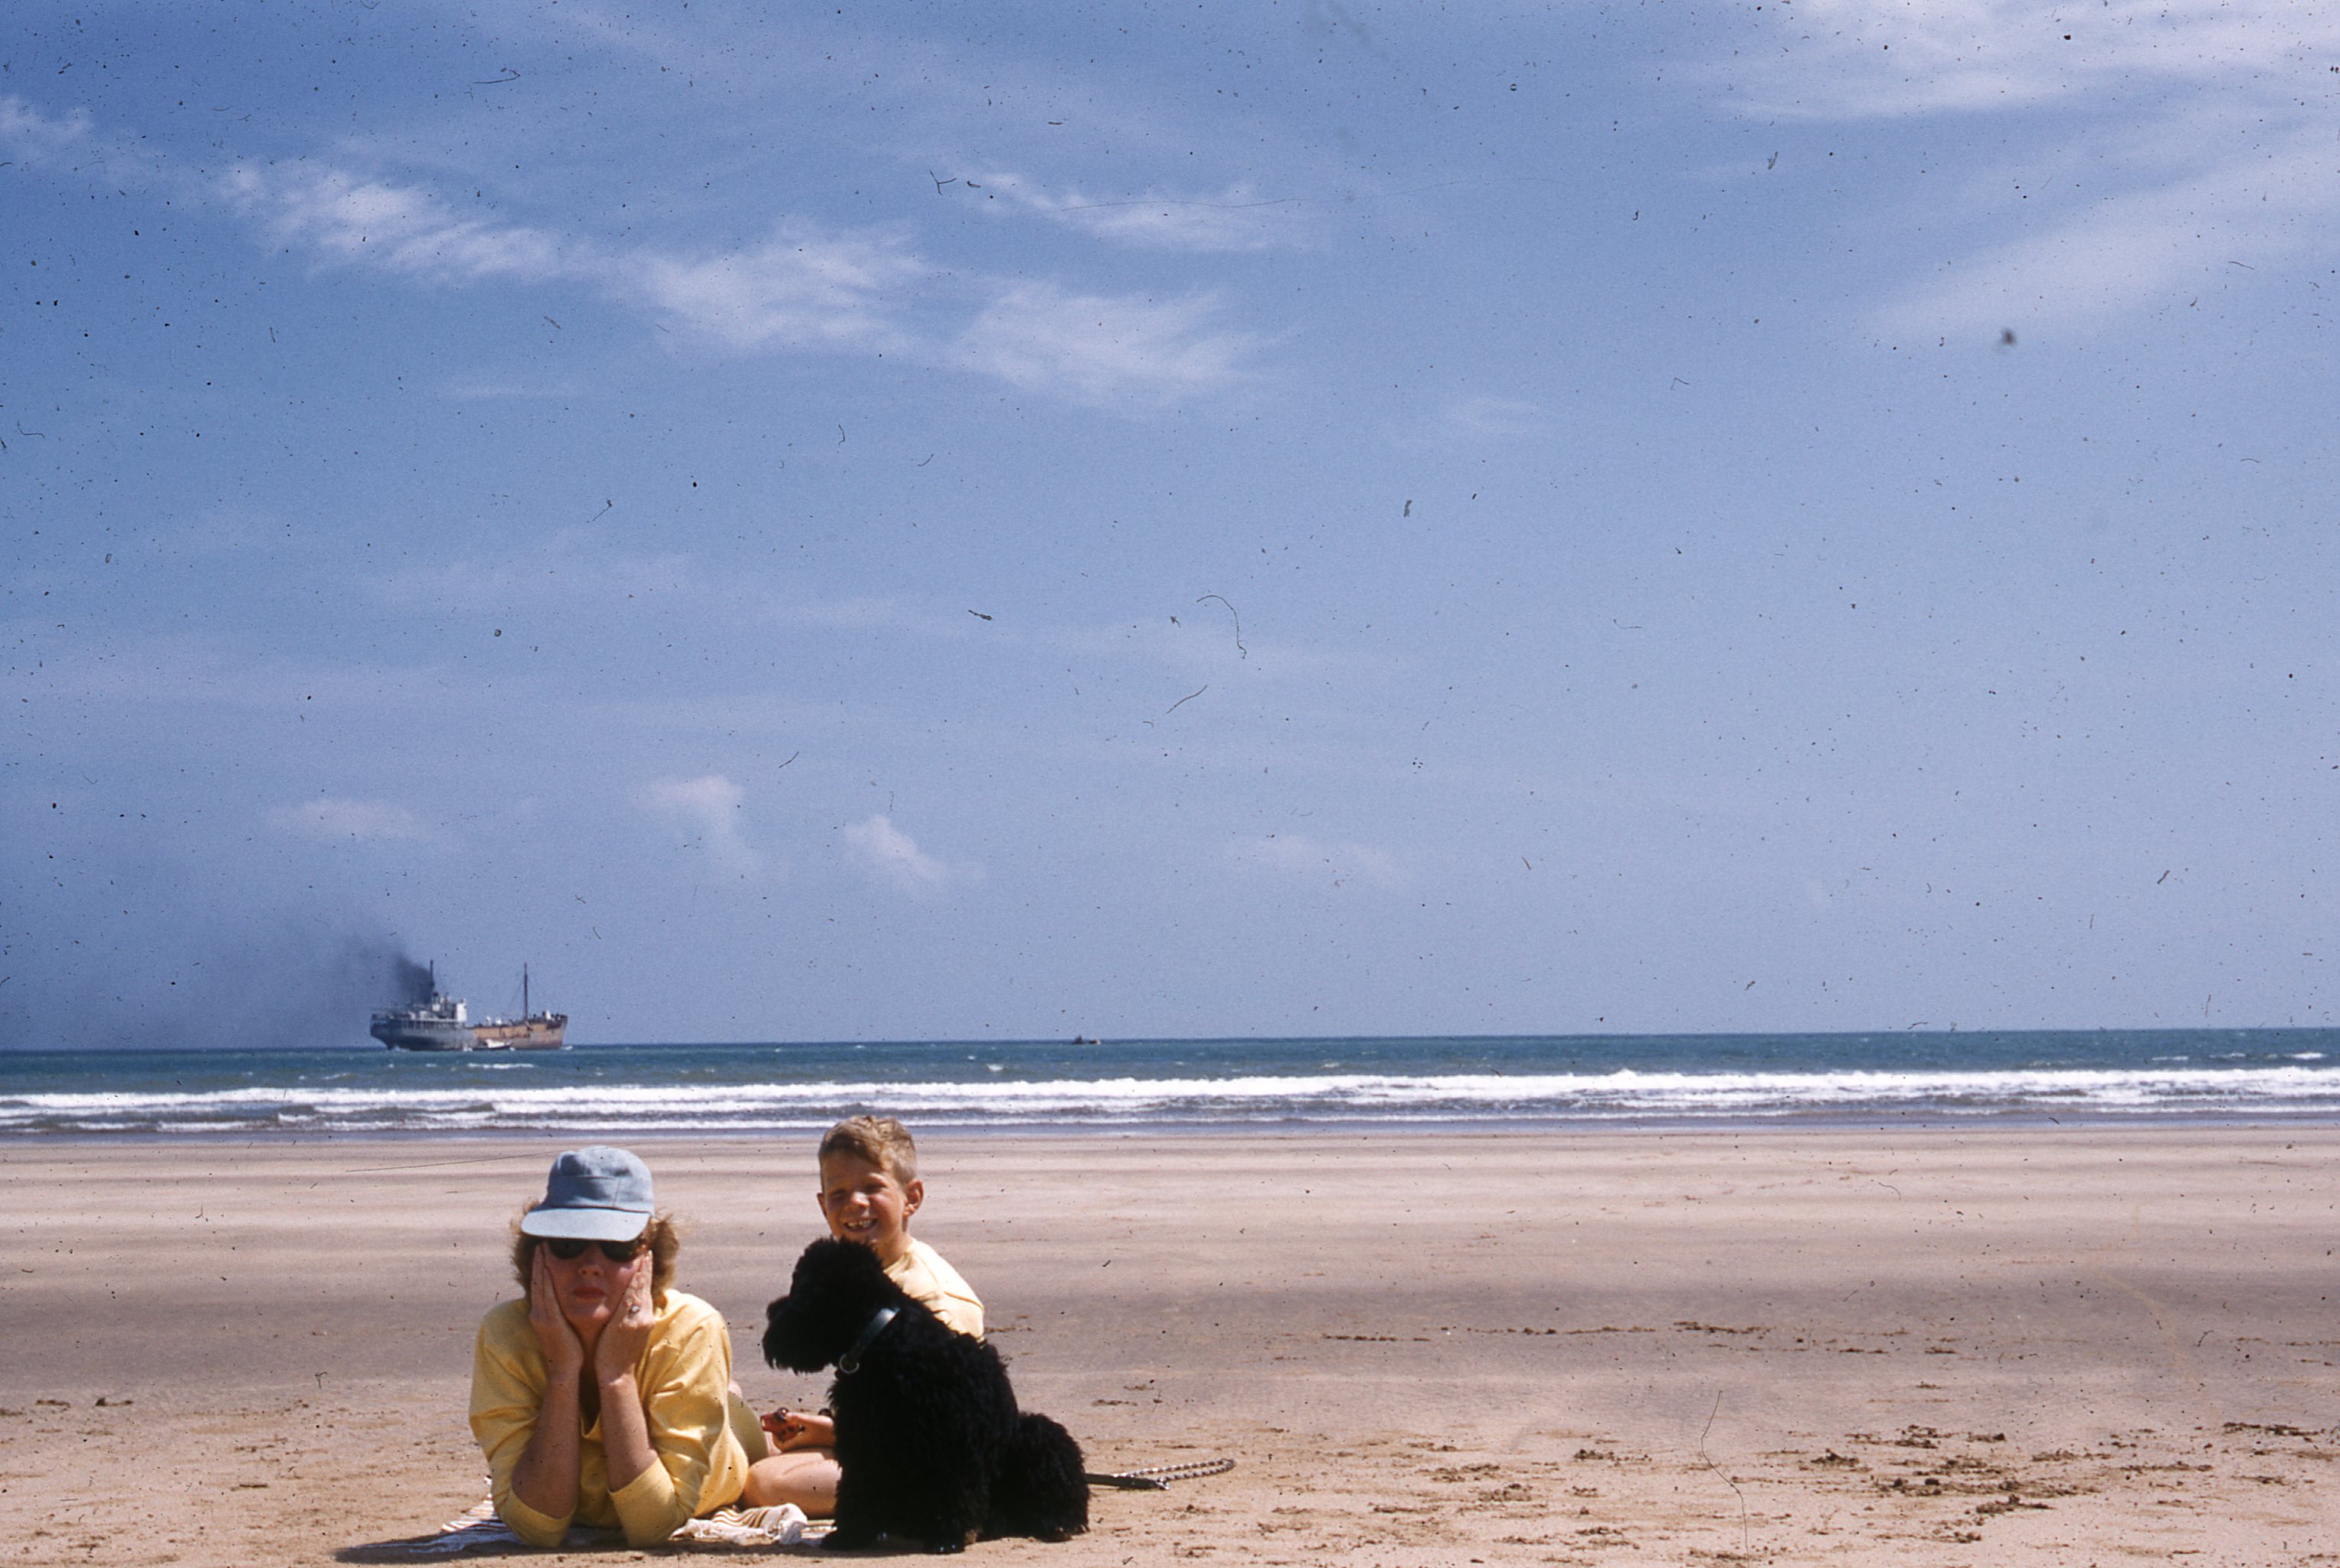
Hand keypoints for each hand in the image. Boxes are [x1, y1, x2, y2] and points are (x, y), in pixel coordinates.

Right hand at [528, 1245, 585, 1377]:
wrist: (566, 1370)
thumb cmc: (570, 1349)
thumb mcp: (563, 1326)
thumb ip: (561, 1313)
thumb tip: (567, 1301)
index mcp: (542, 1314)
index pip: (541, 1284)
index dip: (541, 1266)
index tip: (544, 1250)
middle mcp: (539, 1313)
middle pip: (538, 1280)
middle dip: (539, 1261)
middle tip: (541, 1242)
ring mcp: (542, 1316)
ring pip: (540, 1284)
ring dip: (541, 1265)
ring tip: (542, 1248)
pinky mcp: (548, 1321)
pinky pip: (546, 1295)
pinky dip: (546, 1279)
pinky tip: (548, 1266)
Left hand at [595, 1262, 656, 1385]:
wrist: (615, 1375)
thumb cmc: (617, 1356)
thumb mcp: (628, 1335)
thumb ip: (629, 1320)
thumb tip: (627, 1309)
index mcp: (644, 1319)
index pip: (646, 1291)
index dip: (646, 1275)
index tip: (646, 1259)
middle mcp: (644, 1317)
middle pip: (646, 1287)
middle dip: (646, 1268)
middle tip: (646, 1250)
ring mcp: (637, 1320)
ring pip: (641, 1289)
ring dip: (641, 1270)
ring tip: (642, 1254)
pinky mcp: (627, 1323)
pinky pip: (632, 1298)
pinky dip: (633, 1283)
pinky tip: (633, 1272)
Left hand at [761, 1410, 833, 1451]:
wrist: (842, 1434)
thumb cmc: (827, 1430)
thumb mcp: (812, 1421)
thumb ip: (798, 1418)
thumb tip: (785, 1416)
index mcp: (799, 1443)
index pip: (781, 1446)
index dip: (775, 1438)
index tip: (773, 1428)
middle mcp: (802, 1444)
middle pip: (786, 1441)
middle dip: (781, 1431)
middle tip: (780, 1421)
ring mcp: (808, 1441)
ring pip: (793, 1437)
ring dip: (789, 1429)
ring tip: (789, 1419)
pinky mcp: (813, 1438)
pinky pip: (800, 1435)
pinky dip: (797, 1428)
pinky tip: (801, 1421)